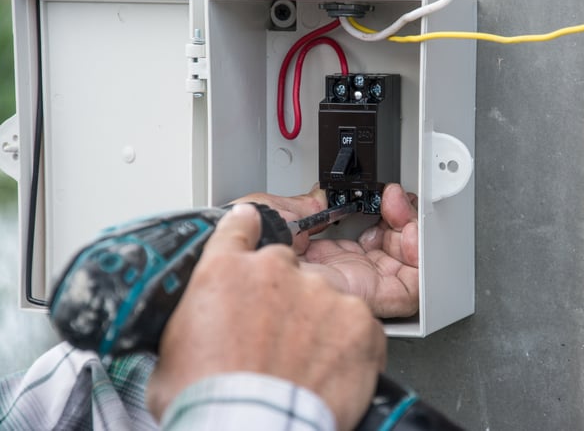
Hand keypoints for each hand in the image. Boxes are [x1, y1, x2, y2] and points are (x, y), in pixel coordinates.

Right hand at [146, 204, 385, 429]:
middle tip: (277, 338)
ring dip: (318, 324)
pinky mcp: (358, 321)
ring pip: (325, 298)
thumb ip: (193, 320)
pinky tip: (332, 371)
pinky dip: (350, 346)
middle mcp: (275, 271)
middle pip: (287, 269)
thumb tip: (194, 329)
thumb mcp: (172, 353)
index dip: (246, 227)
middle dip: (284, 297)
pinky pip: (359, 326)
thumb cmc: (209, 400)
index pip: (239, 228)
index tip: (251, 224)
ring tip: (304, 364)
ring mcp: (321, 292)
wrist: (250, 428)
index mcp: (226, 272)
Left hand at [234, 184, 418, 317]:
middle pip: (392, 254)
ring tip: (404, 213)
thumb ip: (308, 207)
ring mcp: (358, 289)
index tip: (382, 196)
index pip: (368, 241)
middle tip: (395, 201)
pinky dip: (420, 259)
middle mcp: (343, 276)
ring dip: (415, 236)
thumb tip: (323, 199)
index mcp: (322, 259)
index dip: (382, 215)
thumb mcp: (277, 214)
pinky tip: (410, 233)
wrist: (242, 266)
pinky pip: (412, 288)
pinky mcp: (371, 300)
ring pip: (408, 270)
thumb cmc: (244, 249)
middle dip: (403, 221)